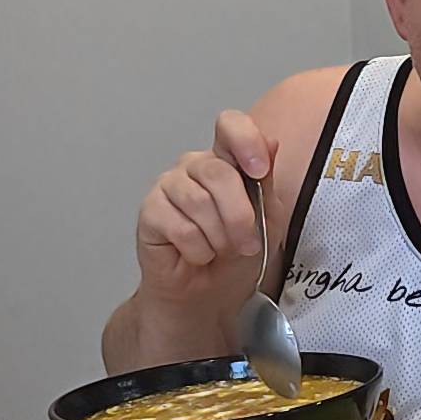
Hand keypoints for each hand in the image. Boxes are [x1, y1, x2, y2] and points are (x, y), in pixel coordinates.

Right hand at [135, 110, 277, 305]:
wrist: (209, 294)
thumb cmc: (237, 255)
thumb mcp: (269, 218)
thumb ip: (267, 181)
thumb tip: (271, 142)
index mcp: (226, 160)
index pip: (230, 125)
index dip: (246, 141)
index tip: (259, 171)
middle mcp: (194, 167)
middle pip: (219, 173)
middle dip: (240, 217)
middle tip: (246, 244)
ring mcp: (168, 186)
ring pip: (199, 201)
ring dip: (220, 236)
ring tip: (220, 250)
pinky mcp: (149, 212)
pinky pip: (180, 226)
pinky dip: (198, 249)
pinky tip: (196, 255)